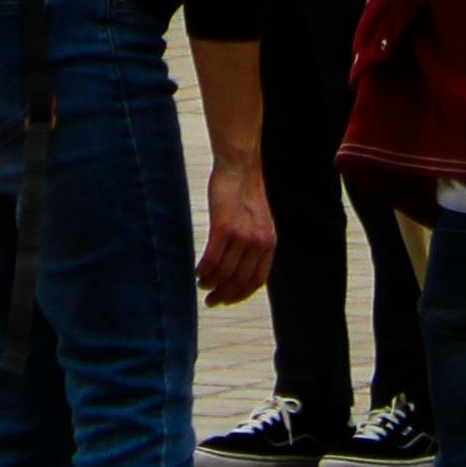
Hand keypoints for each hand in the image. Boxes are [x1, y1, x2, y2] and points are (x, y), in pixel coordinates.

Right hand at [199, 167, 276, 305]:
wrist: (239, 164)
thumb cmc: (243, 191)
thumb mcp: (256, 220)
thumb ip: (252, 243)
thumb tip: (238, 267)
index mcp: (268, 243)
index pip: (256, 280)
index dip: (241, 295)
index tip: (227, 301)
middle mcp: (257, 243)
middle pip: (238, 280)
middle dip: (223, 295)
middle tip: (210, 302)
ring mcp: (241, 236)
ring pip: (223, 272)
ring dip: (210, 283)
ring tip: (201, 285)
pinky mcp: (223, 227)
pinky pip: (212, 258)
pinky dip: (203, 270)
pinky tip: (197, 272)